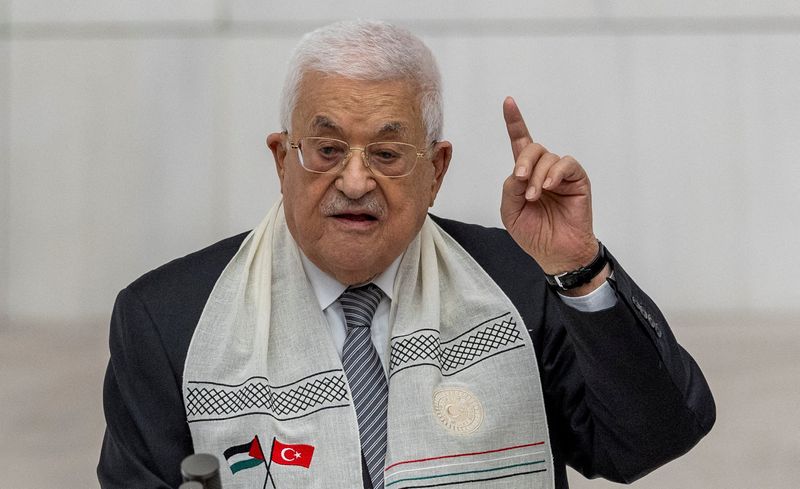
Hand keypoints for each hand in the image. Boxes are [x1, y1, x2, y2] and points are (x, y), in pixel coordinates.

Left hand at [500, 96, 599, 276]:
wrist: (555, 252)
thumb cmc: (533, 232)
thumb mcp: (510, 211)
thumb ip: (510, 188)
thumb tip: (519, 170)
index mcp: (526, 174)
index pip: (519, 142)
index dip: (515, 122)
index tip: (508, 101)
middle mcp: (544, 169)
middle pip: (532, 147)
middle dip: (523, 161)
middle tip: (520, 180)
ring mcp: (561, 174)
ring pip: (547, 157)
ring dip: (537, 175)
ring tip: (535, 197)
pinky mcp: (577, 180)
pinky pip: (567, 164)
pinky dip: (555, 173)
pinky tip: (548, 186)